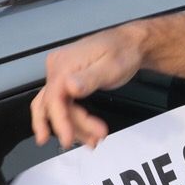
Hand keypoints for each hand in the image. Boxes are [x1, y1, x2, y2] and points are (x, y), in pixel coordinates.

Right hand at [31, 23, 146, 148]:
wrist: (131, 44)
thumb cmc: (123, 52)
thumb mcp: (110, 67)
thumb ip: (89, 79)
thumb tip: (70, 87)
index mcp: (64, 64)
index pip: (53, 99)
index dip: (60, 122)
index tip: (68, 139)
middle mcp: (57, 67)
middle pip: (54, 106)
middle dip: (72, 126)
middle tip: (92, 140)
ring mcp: (60, 74)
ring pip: (56, 109)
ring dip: (73, 127)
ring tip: (93, 139)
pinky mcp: (66, 81)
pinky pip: (63, 104)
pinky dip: (74, 120)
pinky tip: (86, 130)